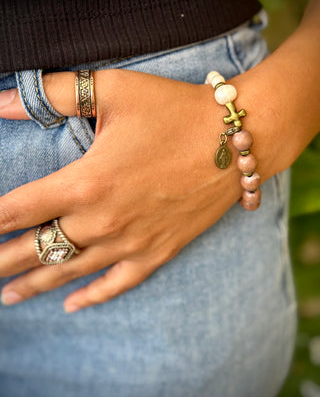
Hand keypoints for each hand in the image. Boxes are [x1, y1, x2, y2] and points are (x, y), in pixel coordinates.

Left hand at [0, 69, 242, 311]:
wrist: (233, 138)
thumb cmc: (173, 110)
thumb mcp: (112, 91)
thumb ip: (53, 94)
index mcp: (86, 182)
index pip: (16, 210)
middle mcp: (103, 221)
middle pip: (36, 249)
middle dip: (2, 261)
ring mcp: (132, 242)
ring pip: (70, 272)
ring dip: (34, 285)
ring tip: (8, 296)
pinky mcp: (159, 251)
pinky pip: (118, 283)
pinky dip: (92, 296)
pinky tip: (72, 306)